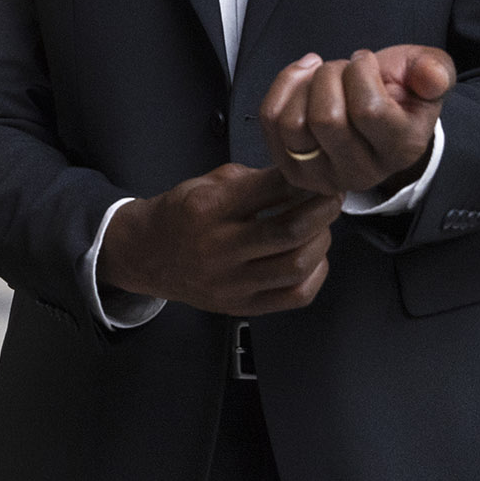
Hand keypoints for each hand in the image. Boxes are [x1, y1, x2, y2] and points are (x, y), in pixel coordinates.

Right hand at [100, 163, 339, 317]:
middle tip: (332, 198)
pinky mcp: (240, 306)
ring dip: (322, 240)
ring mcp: (230, 283)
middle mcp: (217, 248)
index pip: (271, 189)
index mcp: (207, 209)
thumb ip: (253, 180)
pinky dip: (316, 273)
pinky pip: (295, 296)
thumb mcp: (206, 183)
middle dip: (323, 210)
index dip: (304, 180)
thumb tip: (300, 180)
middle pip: (290, 230)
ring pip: (297, 265)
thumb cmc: (180, 215)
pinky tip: (313, 257)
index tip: (318, 174)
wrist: (147, 255)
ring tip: (322, 226)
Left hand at [260, 45, 453, 199]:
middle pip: (326, 118)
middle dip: (331, 74)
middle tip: (343, 68)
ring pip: (293, 122)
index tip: (365, 60)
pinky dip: (283, 87)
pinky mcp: (292, 170)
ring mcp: (323, 178)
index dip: (360, 71)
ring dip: (305, 82)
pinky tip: (303, 77)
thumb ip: (435, 70)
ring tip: (324, 74)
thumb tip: (432, 77)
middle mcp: (362, 173)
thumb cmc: (399, 89)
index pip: (368, 110)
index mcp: (402, 149)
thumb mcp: (426, 72)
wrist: (375, 112)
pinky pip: (270, 121)